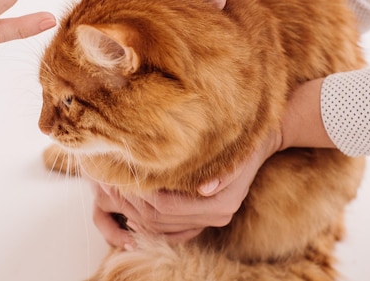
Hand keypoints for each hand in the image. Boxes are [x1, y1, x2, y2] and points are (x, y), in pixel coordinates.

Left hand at [91, 130, 281, 247]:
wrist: (258, 141)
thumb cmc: (240, 140)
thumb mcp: (231, 150)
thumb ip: (221, 171)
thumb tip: (205, 187)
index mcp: (220, 204)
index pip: (167, 207)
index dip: (141, 195)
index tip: (122, 178)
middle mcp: (216, 216)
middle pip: (160, 220)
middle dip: (132, 204)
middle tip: (110, 184)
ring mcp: (209, 219)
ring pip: (160, 228)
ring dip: (134, 212)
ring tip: (116, 192)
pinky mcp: (203, 217)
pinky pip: (169, 231)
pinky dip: (148, 223)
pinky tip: (131, 210)